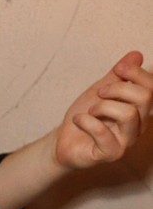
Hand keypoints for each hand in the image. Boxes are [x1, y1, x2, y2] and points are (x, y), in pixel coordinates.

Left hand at [55, 51, 151, 168]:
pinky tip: (78, 120)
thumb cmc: (86, 117)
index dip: (136, 72)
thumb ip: (118, 75)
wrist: (64, 140)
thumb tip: (136, 54)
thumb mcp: (101, 90)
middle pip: (145, 98)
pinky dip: (87, 121)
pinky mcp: (110, 154)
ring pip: (128, 114)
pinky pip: (104, 133)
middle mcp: (138, 127)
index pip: (152, 87)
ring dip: (103, 106)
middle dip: (118, 88)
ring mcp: (126, 142)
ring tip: (90, 110)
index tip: (118, 69)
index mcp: (140, 110)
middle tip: (100, 93)